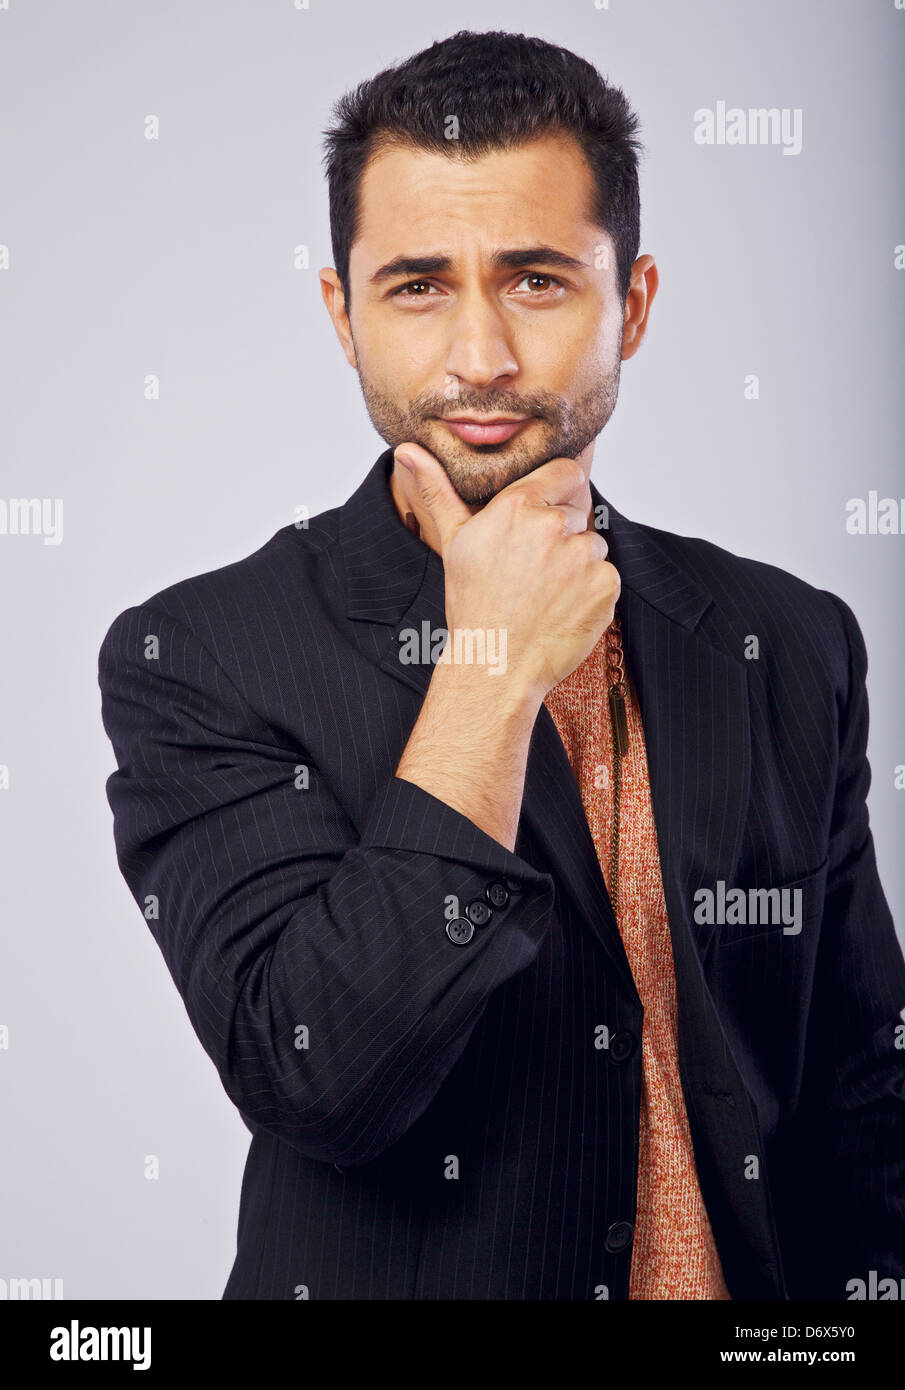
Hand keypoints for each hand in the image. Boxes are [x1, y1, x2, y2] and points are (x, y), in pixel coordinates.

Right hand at [393, 442, 619, 700]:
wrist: (495, 665)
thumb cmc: (472, 605)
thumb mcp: (453, 542)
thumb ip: (438, 490)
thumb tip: (407, 450)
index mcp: (518, 506)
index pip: (566, 471)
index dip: (559, 493)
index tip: (547, 517)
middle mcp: (552, 525)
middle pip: (578, 512)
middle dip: (563, 535)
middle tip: (534, 571)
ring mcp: (583, 556)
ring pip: (593, 546)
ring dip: (579, 565)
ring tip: (546, 593)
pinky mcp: (605, 585)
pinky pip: (608, 576)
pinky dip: (593, 592)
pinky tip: (563, 609)